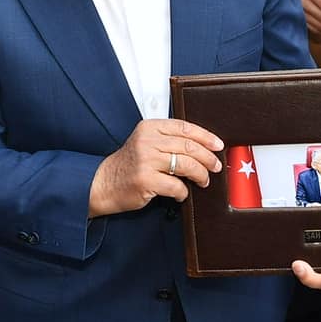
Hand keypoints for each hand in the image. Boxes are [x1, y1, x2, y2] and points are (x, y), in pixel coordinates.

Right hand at [89, 118, 222, 217]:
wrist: (103, 183)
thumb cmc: (128, 165)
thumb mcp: (145, 143)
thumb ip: (167, 140)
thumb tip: (202, 147)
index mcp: (149, 128)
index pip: (184, 127)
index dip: (205, 136)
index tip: (217, 145)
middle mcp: (147, 141)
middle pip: (189, 146)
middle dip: (207, 158)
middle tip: (215, 166)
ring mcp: (146, 161)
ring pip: (187, 165)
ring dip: (200, 175)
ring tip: (202, 181)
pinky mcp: (146, 180)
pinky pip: (176, 186)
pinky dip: (183, 192)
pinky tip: (181, 194)